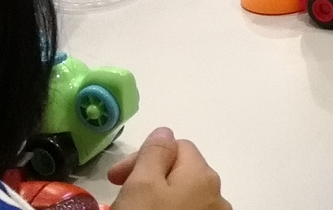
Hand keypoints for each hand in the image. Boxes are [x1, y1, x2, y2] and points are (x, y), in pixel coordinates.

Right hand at [108, 127, 229, 209]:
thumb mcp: (142, 185)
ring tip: (134, 207)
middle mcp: (217, 194)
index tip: (115, 177)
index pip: (177, 146)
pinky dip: (168, 209)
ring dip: (158, 197)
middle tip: (122, 193)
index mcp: (204, 174)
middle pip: (180, 173)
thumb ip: (155, 153)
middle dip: (150, 177)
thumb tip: (166, 131)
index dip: (143, 157)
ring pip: (182, 196)